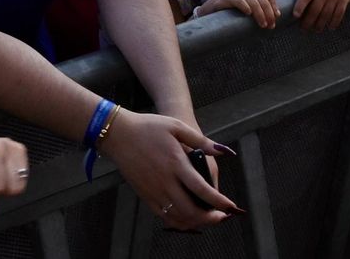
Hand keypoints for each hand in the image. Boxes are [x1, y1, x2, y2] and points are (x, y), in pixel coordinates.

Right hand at [101, 110, 238, 228]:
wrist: (118, 134)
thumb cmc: (148, 127)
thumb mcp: (176, 126)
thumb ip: (201, 140)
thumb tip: (224, 151)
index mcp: (175, 163)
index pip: (202, 189)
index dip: (219, 202)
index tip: (231, 207)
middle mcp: (165, 181)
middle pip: (191, 210)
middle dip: (210, 218)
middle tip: (222, 217)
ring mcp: (153, 190)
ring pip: (178, 217)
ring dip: (196, 222)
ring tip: (208, 218)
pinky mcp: (145, 195)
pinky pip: (164, 216)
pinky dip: (179, 222)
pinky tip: (188, 218)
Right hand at [198, 0, 279, 27]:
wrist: (214, 6)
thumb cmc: (233, 4)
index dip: (274, 6)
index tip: (277, 17)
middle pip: (263, 0)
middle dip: (269, 14)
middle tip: (270, 26)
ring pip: (254, 2)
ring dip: (260, 15)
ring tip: (262, 25)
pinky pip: (239, 1)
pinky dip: (245, 7)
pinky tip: (248, 14)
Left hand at [282, 0, 349, 30]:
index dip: (300, 7)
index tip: (296, 15)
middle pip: (315, 10)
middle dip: (308, 21)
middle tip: (303, 28)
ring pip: (326, 15)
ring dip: (320, 25)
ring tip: (315, 30)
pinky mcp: (343, 1)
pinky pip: (338, 14)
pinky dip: (334, 23)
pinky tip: (329, 27)